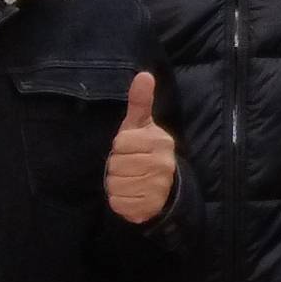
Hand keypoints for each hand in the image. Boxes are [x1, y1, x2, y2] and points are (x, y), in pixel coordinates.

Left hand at [106, 69, 178, 222]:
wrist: (164, 189)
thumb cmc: (145, 151)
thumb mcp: (141, 126)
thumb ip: (140, 101)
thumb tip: (143, 74)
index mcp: (159, 141)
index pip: (120, 143)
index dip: (120, 148)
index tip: (130, 150)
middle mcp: (162, 164)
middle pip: (116, 164)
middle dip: (117, 167)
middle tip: (130, 167)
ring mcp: (158, 187)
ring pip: (115, 184)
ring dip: (117, 184)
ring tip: (131, 181)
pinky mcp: (149, 207)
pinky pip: (119, 202)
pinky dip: (120, 201)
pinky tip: (132, 195)